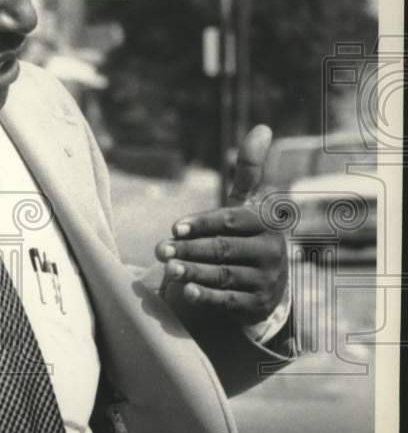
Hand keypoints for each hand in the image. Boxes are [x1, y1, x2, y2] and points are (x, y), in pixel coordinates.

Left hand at [155, 125, 287, 324]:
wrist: (264, 284)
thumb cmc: (245, 236)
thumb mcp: (246, 206)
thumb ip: (248, 172)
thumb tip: (262, 128)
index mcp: (268, 224)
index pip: (231, 221)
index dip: (201, 224)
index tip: (175, 227)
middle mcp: (272, 252)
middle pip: (223, 249)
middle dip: (189, 249)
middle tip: (160, 250)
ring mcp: (267, 280)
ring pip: (223, 275)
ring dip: (194, 272)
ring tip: (169, 268)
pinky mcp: (257, 305)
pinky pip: (229, 301)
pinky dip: (207, 296)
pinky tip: (187, 291)